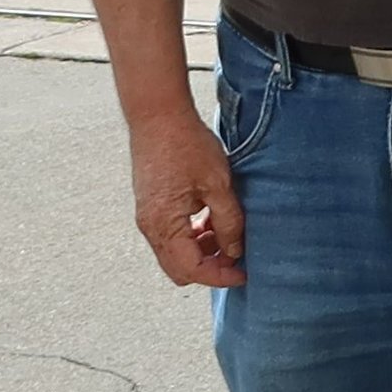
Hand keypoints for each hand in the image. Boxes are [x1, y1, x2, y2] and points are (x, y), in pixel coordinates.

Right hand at [127, 98, 242, 287]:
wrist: (158, 115)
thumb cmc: (187, 145)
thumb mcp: (218, 184)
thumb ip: (228, 221)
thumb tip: (235, 250)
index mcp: (164, 225)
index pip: (192, 270)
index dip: (220, 276)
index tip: (244, 274)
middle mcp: (150, 227)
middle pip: (180, 268)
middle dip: (210, 268)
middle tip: (237, 254)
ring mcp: (147, 217)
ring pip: (175, 252)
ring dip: (202, 251)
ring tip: (228, 231)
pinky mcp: (150, 206)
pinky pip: (171, 235)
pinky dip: (192, 236)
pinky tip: (211, 218)